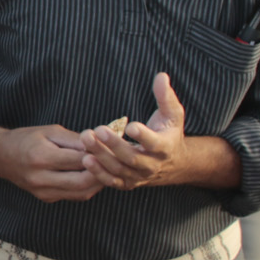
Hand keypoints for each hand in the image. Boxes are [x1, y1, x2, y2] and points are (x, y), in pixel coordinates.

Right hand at [0, 123, 105, 201]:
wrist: (1, 156)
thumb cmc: (26, 139)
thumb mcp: (50, 131)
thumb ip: (75, 140)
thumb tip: (100, 144)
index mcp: (41, 157)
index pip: (79, 159)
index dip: (99, 154)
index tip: (112, 148)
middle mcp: (40, 178)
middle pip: (82, 181)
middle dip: (102, 173)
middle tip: (114, 163)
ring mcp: (43, 192)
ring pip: (80, 193)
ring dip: (97, 183)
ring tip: (107, 170)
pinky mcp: (46, 198)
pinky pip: (73, 196)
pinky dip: (86, 188)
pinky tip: (93, 177)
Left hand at [80, 72, 194, 190]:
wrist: (173, 163)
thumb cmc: (169, 132)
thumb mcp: (173, 114)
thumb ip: (165, 96)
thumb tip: (161, 76)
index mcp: (164, 147)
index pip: (154, 143)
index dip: (143, 136)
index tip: (130, 125)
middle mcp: (152, 165)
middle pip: (132, 158)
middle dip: (114, 145)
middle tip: (98, 130)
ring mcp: (139, 176)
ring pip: (119, 169)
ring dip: (101, 157)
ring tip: (86, 141)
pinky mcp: (127, 183)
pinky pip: (112, 181)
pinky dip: (99, 173)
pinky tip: (86, 159)